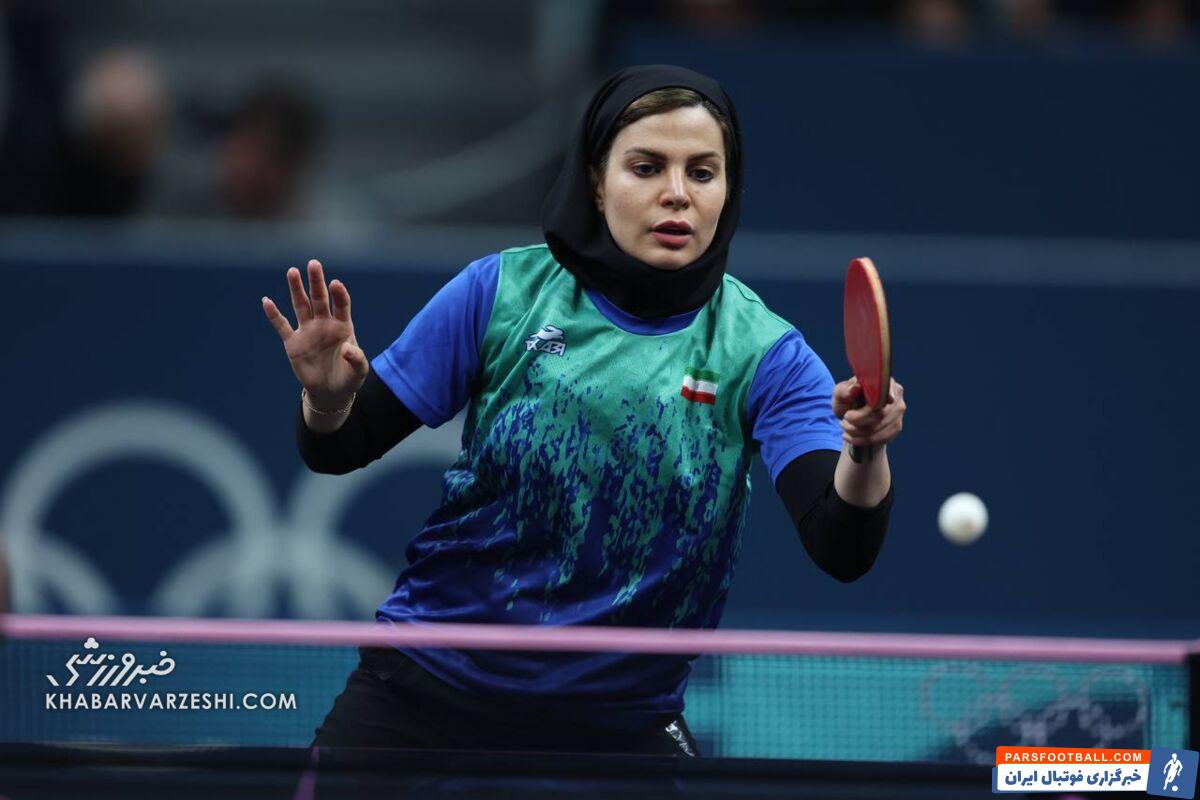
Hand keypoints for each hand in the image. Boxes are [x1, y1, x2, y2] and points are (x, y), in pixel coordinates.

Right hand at [262, 259, 368, 407]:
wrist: (331, 391)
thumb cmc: (348, 377)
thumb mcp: (358, 371)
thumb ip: (357, 359)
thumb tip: (348, 348)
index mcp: (343, 327)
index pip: (341, 305)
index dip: (339, 294)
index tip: (335, 284)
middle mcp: (324, 324)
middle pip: (319, 298)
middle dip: (316, 282)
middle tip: (313, 263)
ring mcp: (308, 331)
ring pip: (301, 306)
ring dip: (296, 290)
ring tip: (292, 271)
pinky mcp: (293, 343)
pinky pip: (282, 326)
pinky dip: (274, 315)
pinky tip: (266, 301)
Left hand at [832, 376, 905, 448]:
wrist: (853, 418)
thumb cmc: (847, 401)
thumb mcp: (840, 394)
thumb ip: (844, 391)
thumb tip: (855, 389)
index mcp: (883, 381)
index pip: (886, 390)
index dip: (881, 397)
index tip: (872, 405)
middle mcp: (896, 394)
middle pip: (881, 412)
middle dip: (859, 421)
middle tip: (843, 422)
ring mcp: (899, 412)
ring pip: (881, 427)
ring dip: (859, 432)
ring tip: (846, 428)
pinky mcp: (897, 427)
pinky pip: (883, 437)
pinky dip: (865, 440)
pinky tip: (852, 438)